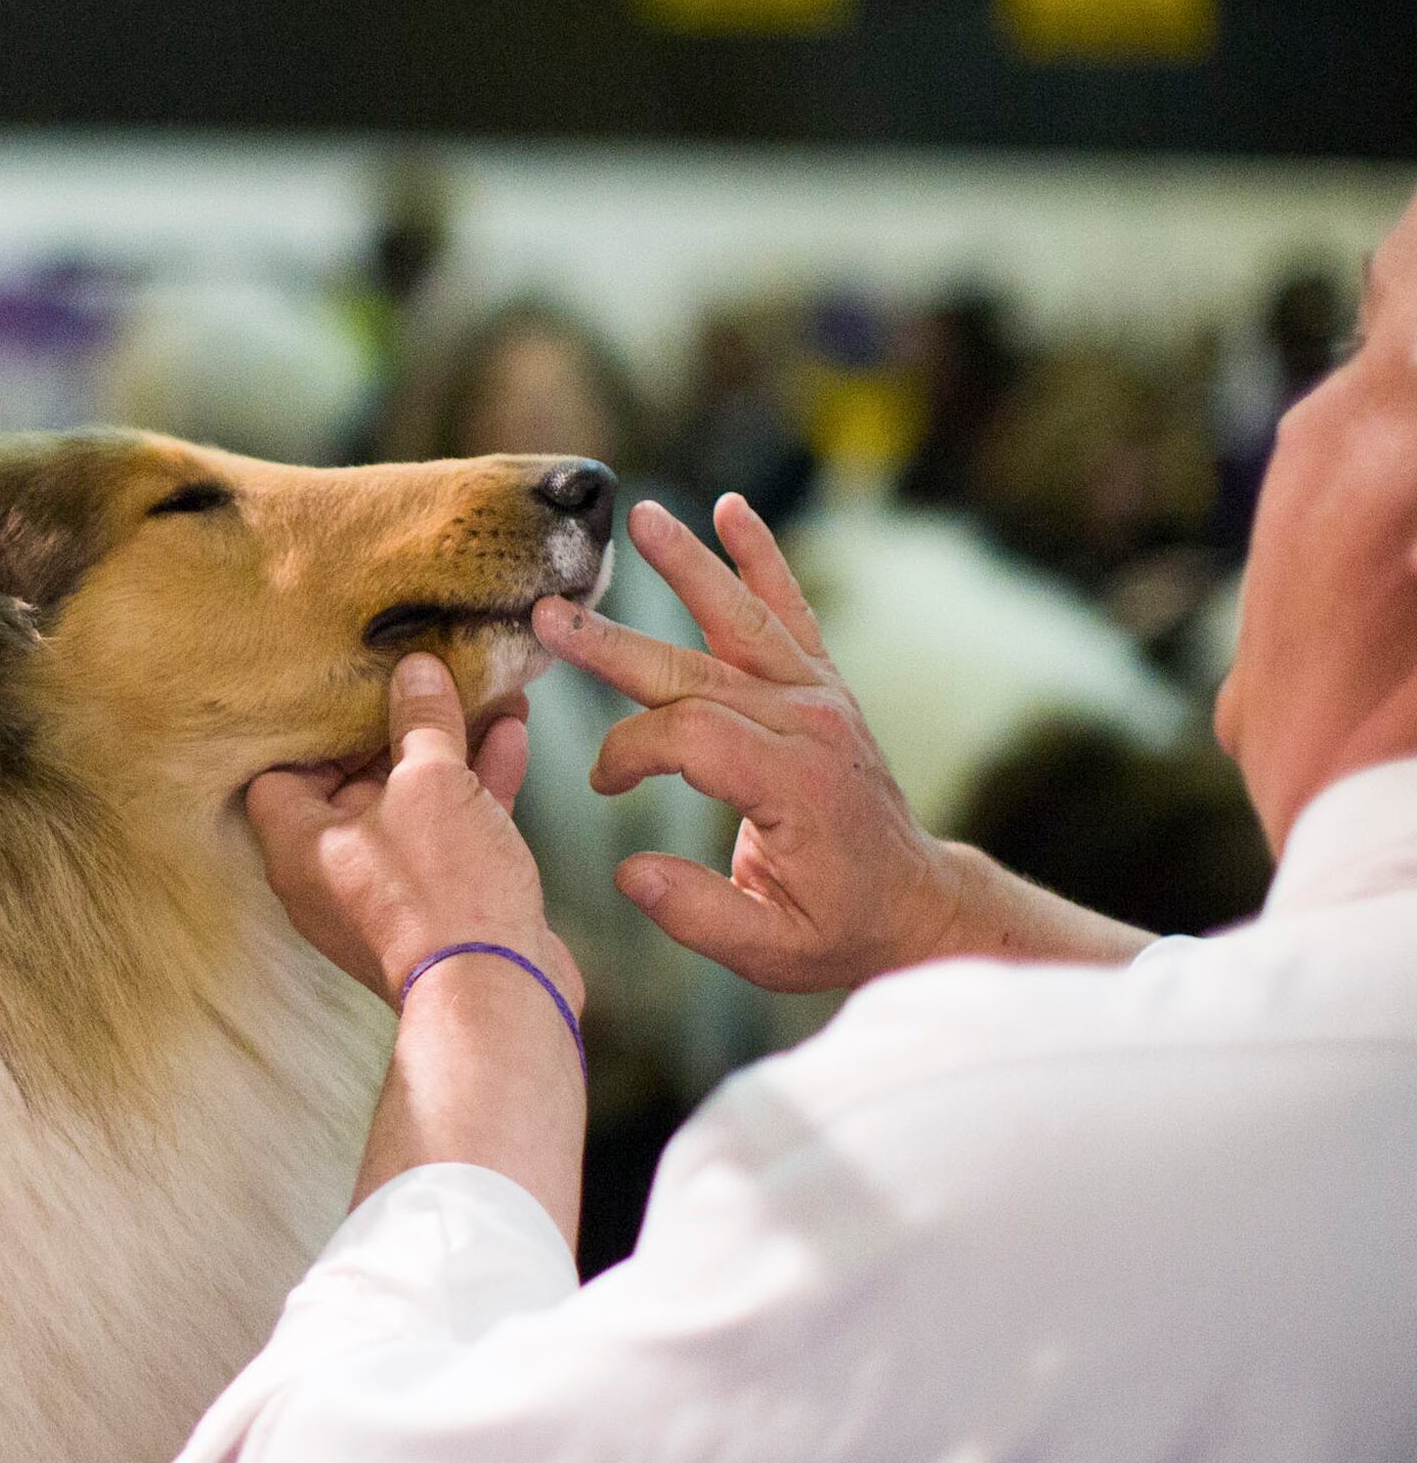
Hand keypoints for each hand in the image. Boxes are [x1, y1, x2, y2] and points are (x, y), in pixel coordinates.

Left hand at [244, 653, 577, 1013]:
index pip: (280, 770)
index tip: (351, 685)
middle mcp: (331, 871)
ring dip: (451, 749)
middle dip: (400, 726)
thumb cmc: (444, 892)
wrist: (499, 993)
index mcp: (298, 845)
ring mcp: (387, 891)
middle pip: (354, 781)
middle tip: (432, 677)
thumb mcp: (432, 784)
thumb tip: (414, 668)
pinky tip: (511, 735)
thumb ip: (421, 721)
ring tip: (487, 692)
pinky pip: (450, 832)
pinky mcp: (441, 904)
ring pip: (414, 803)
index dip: (313, 725)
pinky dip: (477, 787)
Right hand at [533, 497, 974, 994]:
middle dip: (613, 643)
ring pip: (741, 618)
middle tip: (547, 615)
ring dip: (689, 565)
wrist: (915, 903)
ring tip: (642, 515)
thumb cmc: (838, 929)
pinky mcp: (823, 687)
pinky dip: (762, 558)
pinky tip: (734, 511)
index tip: (603, 789)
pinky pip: (789, 611)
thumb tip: (627, 871)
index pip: (688, 737)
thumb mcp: (770, 950)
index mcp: (794, 784)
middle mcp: (809, 725)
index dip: (629, 756)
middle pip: (695, 668)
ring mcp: (820, 697)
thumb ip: (696, 912)